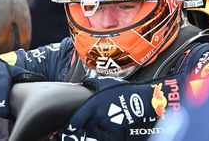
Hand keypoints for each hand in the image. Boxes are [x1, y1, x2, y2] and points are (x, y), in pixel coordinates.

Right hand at [0, 59, 45, 117]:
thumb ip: (24, 75)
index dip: (4, 106)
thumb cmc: (2, 70)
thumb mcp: (14, 70)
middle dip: (0, 111)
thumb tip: (40, 79)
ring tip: (2, 112)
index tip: (8, 113)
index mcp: (1, 79)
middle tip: (7, 114)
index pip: (2, 95)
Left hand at [61, 76, 181, 139]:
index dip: (71, 125)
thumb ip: (91, 82)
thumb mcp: (105, 82)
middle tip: (86, 117)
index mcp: (92, 106)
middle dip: (85, 122)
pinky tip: (108, 115)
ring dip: (95, 123)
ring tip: (99, 115)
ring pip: (95, 127)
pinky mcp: (114, 126)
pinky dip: (104, 124)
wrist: (140, 100)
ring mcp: (106, 123)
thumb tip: (83, 81)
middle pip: (85, 125)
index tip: (69, 127)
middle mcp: (97, 116)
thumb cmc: (123, 90)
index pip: (76, 121)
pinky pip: (105, 128)